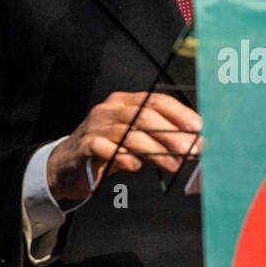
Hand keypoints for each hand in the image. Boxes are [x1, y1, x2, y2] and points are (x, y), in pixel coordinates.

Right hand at [47, 91, 201, 204]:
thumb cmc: (106, 149)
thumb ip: (157, 139)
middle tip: (189, 148)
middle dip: (171, 133)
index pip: (155, 101)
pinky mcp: (85, 146)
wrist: (67, 164)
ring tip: (173, 163)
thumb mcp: (132, 139)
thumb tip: (190, 146)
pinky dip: (123, 157)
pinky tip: (136, 165)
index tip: (197, 127)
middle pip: (144, 116)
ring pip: (129, 134)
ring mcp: (96, 127)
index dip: (178, 113)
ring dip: (155, 150)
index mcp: (124, 102)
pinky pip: (106, 149)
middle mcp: (110, 110)